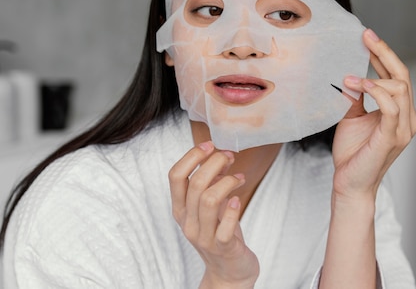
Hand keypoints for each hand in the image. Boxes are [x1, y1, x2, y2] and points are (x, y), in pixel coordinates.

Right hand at [168, 141, 258, 287]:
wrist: (229, 270)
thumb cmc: (220, 232)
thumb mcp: (211, 206)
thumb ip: (210, 183)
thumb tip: (217, 156)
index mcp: (181, 208)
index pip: (175, 176)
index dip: (192, 156)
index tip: (210, 145)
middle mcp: (187, 222)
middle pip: (196, 183)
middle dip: (216, 163)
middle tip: (230, 157)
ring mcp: (203, 236)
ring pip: (209, 200)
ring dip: (228, 182)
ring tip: (240, 178)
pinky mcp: (222, 247)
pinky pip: (225, 227)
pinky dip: (234, 209)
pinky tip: (239, 199)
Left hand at [332, 29, 415, 200]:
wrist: (350, 184)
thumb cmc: (352, 153)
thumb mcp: (351, 117)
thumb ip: (355, 96)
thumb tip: (348, 72)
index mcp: (400, 112)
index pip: (397, 76)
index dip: (384, 54)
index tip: (367, 36)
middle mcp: (407, 118)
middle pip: (403, 76)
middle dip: (384, 52)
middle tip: (365, 36)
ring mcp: (403, 128)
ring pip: (400, 88)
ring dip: (375, 76)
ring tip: (350, 77)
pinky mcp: (392, 137)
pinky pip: (392, 107)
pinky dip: (377, 92)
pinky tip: (360, 85)